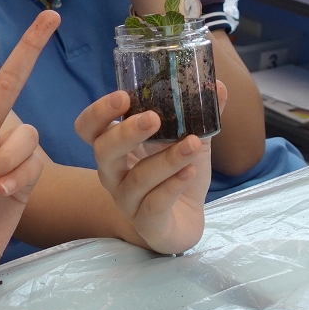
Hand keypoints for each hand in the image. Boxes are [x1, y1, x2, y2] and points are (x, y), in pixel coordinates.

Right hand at [73, 82, 226, 253]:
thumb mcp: (189, 141)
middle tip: (154, 117)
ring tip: (192, 143)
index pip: (89, 128)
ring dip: (166, 159)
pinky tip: (191, 172)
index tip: (123, 96)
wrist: (184, 222)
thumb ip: (201, 116)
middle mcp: (113, 174)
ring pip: (137, 179)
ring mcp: (127, 201)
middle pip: (103, 151)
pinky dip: (173, 185)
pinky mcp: (148, 224)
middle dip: (126, 132)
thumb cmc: (176, 176)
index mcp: (115, 149)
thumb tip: (220, 85)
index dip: (98, 112)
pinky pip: (155, 204)